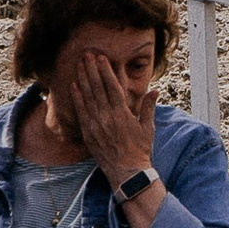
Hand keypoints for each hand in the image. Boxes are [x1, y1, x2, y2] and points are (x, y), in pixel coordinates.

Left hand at [59, 51, 157, 188]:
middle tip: (86, 54)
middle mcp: (107, 117)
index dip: (106, 71)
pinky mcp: (89, 132)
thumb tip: (154, 91)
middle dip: (91, 70)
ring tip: (79, 64)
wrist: (127, 172)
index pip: (112, 87)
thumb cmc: (140, 150)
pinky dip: (77, 97)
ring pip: (87, 97)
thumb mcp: (148, 128)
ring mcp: (96, 125)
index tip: (101, 58)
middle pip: (97, 88)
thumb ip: (148, 108)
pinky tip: (74, 85)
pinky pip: (81, 111)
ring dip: (83, 79)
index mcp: (122, 114)